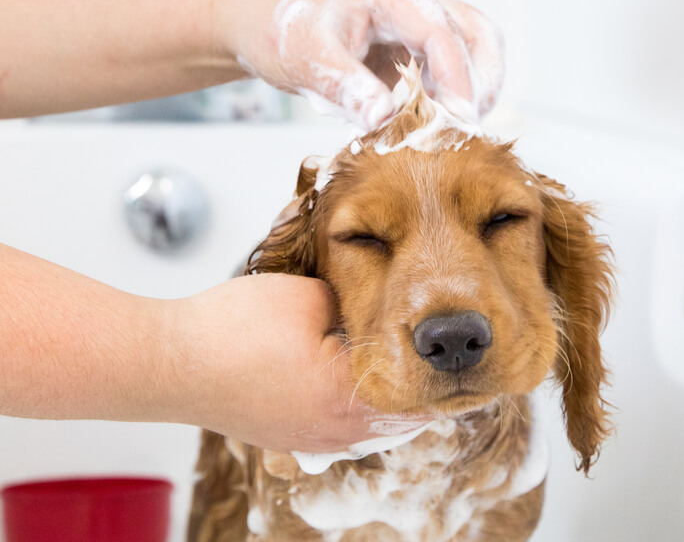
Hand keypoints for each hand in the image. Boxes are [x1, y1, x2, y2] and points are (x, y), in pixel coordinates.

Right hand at [163, 274, 428, 451]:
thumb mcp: (310, 297)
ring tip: (414, 362)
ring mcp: (314, 441)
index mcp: (351, 399)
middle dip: (428, 383)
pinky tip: (364, 373)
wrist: (163, 363)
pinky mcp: (291, 437)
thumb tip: (388, 306)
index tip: (466, 347)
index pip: (427, 393)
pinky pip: (347, 425)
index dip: (447, 367)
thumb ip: (359, 303)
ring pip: (379, 422)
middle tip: (449, 353)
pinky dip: (363, 402)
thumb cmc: (228, 330)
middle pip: (408, 414)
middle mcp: (339, 432)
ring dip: (396, 395)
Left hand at [216, 0, 503, 129]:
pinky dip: (466, 91)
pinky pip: (468, 61)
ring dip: (480, 88)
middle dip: (477, 86)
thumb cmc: (294, 34)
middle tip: (460, 130)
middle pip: (477, 34)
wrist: (285, 27)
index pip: (439, 33)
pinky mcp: (433, 42)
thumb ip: (344, 86)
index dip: (455, 79)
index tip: (456, 120)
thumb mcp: (307, 58)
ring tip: (456, 126)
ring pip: (482, 45)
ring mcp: (431, 18)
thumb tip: (381, 116)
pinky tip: (443, 118)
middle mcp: (418, 1)